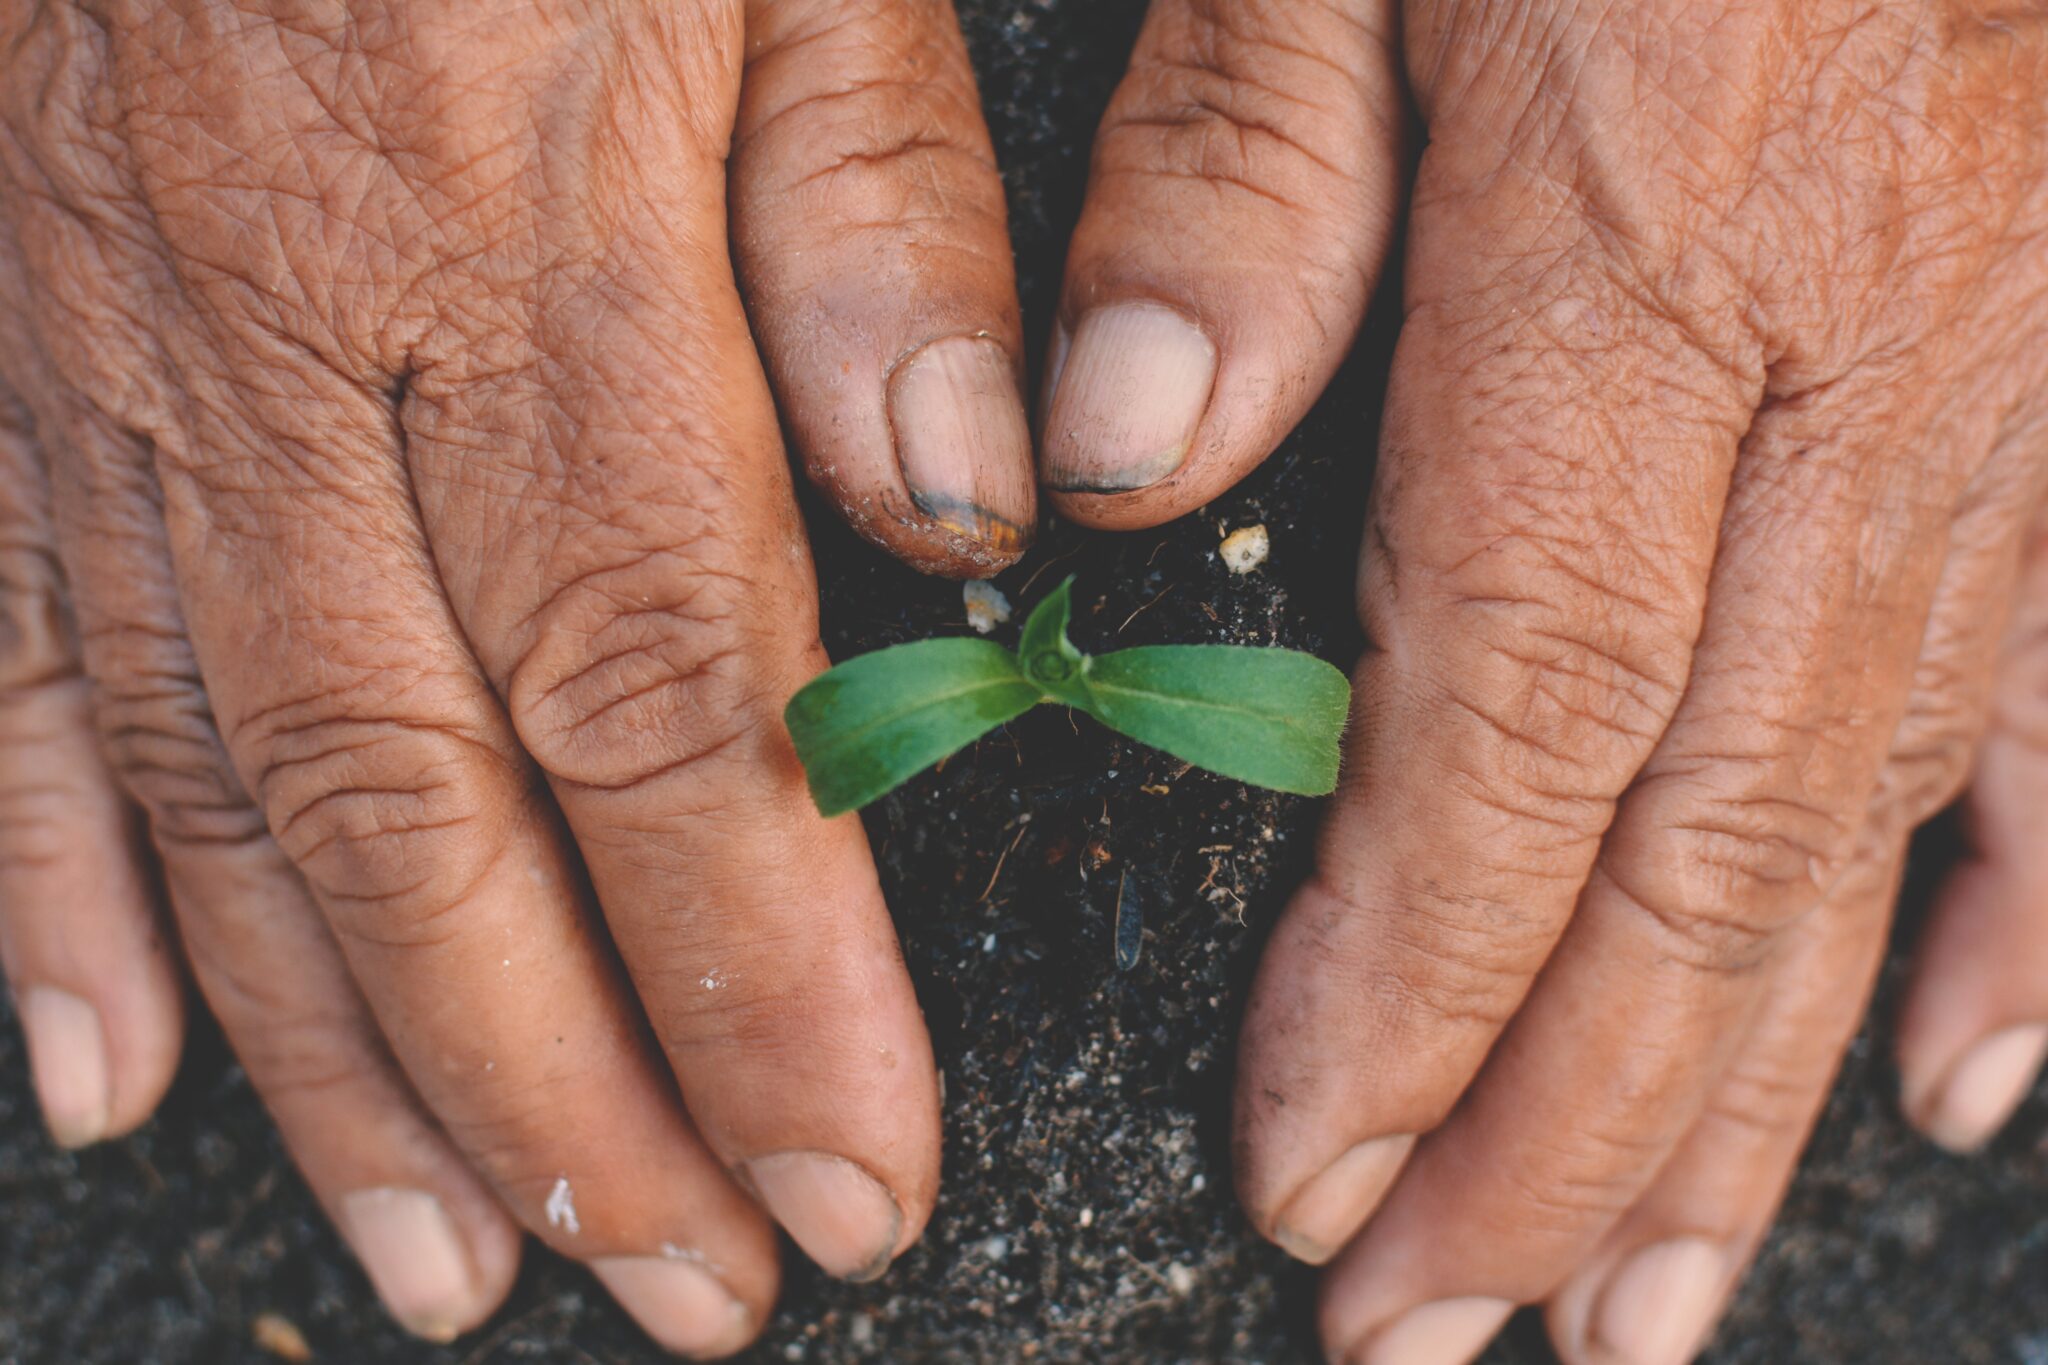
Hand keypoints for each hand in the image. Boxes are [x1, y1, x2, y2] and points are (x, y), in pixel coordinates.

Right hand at [0, 0, 1035, 1351]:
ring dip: (343, 1066)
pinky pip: (0, 665)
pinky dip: (44, 895)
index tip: (855, 1171)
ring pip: (223, 797)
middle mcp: (284, 339)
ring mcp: (105, 359)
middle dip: (577, 1089)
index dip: (764, 978)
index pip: (670, 707)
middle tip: (685, 1280)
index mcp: (521, 233)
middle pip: (441, 812)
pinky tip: (105, 1070)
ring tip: (464, 1259)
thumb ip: (872, 221)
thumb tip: (968, 508)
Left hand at [1045, 1, 2047, 1359]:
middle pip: (1691, 851)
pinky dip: (2042, 919)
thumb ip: (1241, 185)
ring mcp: (2036, 388)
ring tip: (1635, 1302)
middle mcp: (1875, 364)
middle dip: (1549, 1129)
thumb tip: (1116, 450)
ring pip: (1886, 839)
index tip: (1305, 1166)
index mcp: (1646, 249)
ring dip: (1756, 1104)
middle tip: (1440, 1326)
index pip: (1504, 727)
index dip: (1405, 987)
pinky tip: (1971, 1073)